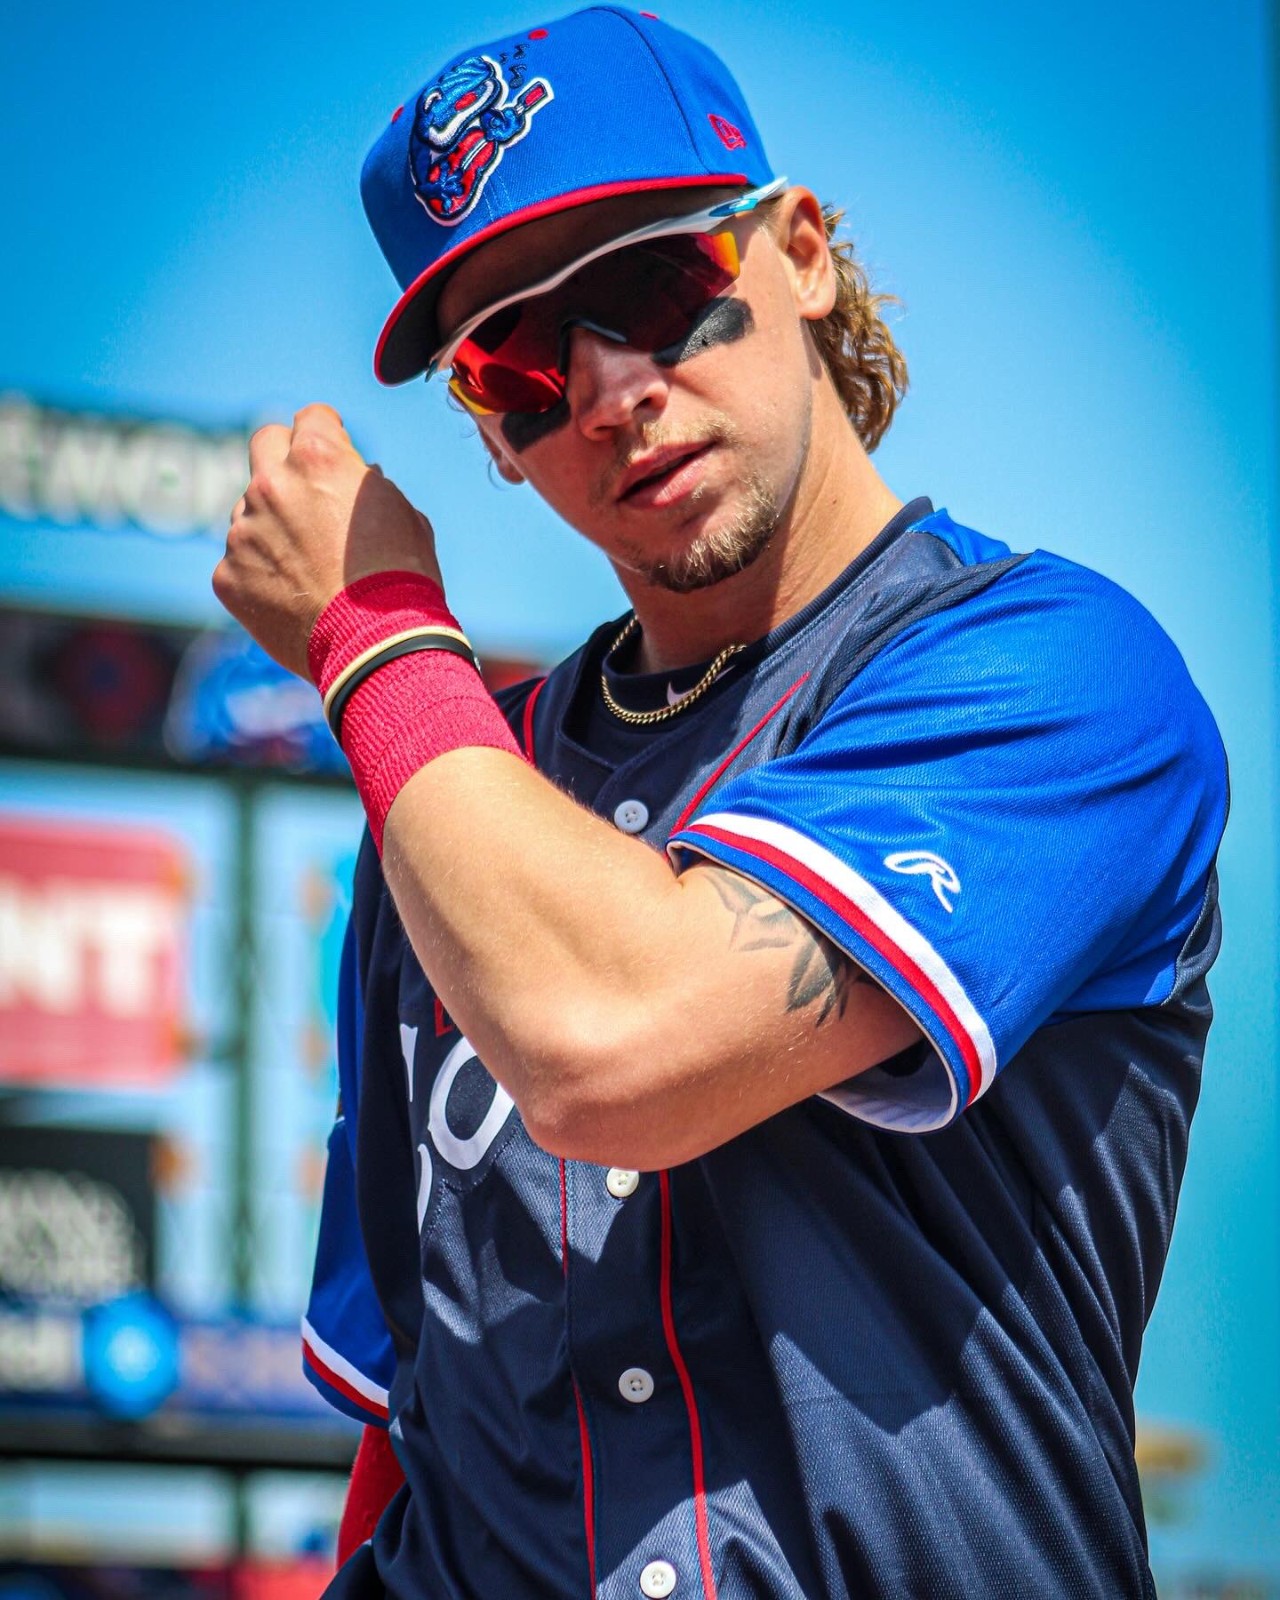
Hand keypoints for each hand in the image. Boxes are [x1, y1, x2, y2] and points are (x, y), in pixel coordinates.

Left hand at [213, 404, 443, 679]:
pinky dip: (260, 574)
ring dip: (272, 525)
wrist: (378, 645)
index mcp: (318, 458)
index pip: (311, 417)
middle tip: (306, 491)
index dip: (328, 434)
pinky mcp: (227, 575)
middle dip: (285, 459)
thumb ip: (369, 485)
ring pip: (250, 510)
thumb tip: (358, 478)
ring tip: (309, 567)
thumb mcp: (403, 515)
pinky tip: (293, 598)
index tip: (333, 453)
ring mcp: (242, 530)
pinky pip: (239, 562)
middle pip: (264, 443)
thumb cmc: (402, 579)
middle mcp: (271, 484)